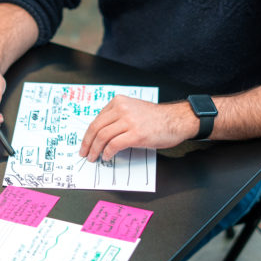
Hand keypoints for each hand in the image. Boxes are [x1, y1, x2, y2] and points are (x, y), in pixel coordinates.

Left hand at [79, 96, 197, 161]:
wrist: (176, 120)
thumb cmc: (157, 118)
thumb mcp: (133, 109)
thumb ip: (118, 116)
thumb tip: (102, 133)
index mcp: (119, 102)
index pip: (97, 119)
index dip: (88, 134)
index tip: (86, 143)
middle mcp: (122, 109)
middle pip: (96, 127)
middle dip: (87, 143)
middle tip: (84, 153)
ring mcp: (129, 121)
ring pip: (102, 136)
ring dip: (95, 150)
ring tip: (93, 158)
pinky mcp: (136, 134)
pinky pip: (114, 145)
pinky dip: (107, 153)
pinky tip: (107, 157)